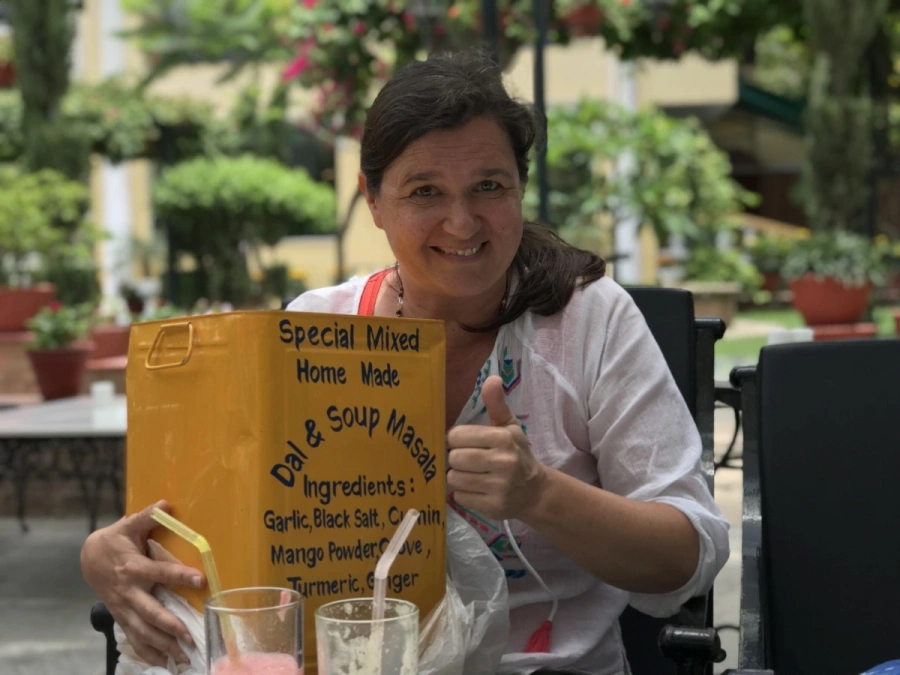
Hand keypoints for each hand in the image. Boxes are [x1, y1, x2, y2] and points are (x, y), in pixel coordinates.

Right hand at [81, 500, 205, 666]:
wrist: (89, 559)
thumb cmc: (115, 540)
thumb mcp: (129, 525)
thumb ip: (148, 516)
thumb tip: (166, 503)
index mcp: (134, 567)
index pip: (160, 572)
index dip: (180, 576)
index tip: (201, 580)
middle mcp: (129, 591)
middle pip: (150, 611)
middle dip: (169, 625)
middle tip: (190, 635)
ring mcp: (125, 607)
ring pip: (143, 630)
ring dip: (162, 644)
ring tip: (183, 654)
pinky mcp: (123, 617)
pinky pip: (136, 638)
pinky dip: (149, 651)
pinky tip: (165, 663)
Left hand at [446, 375, 547, 519]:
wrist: (535, 491)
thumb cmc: (517, 454)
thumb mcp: (509, 426)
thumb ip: (497, 404)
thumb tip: (492, 378)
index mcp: (503, 438)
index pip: (456, 435)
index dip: (457, 439)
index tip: (466, 443)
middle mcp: (502, 462)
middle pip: (454, 458)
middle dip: (457, 459)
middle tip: (469, 460)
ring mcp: (498, 487)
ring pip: (455, 478)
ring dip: (459, 476)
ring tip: (473, 474)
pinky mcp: (493, 507)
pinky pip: (460, 497)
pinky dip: (464, 493)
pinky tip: (478, 489)